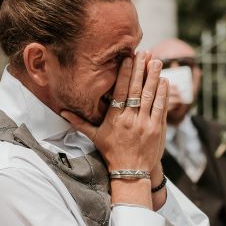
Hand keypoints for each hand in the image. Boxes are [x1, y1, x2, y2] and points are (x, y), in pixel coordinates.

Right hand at [61, 52, 168, 205]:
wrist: (131, 173)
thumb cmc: (112, 153)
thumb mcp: (95, 137)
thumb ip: (80, 123)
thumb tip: (62, 113)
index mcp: (116, 119)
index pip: (120, 92)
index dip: (125, 74)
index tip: (128, 59)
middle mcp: (131, 120)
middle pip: (136, 90)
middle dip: (141, 70)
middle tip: (145, 53)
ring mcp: (146, 124)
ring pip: (151, 97)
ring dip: (154, 78)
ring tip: (157, 61)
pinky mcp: (158, 129)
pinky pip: (161, 108)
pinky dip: (163, 94)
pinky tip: (163, 81)